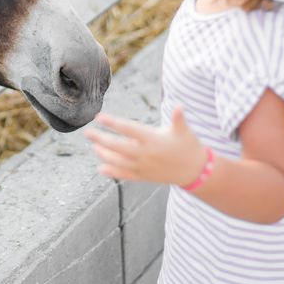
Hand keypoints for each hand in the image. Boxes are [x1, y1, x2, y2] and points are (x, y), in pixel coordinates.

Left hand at [84, 106, 206, 186]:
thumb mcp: (184, 131)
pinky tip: (100, 168)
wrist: (196, 171)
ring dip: (104, 155)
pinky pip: (125, 175)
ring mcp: (144, 167)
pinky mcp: (144, 176)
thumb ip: (178, 119)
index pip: (129, 129)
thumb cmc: (188, 146)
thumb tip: (180, 106)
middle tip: (87, 132)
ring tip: (93, 147)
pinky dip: (112, 172)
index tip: (99, 117)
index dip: (113, 123)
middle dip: (101, 139)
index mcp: (153, 139)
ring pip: (119, 162)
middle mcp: (146, 154)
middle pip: (118, 146)